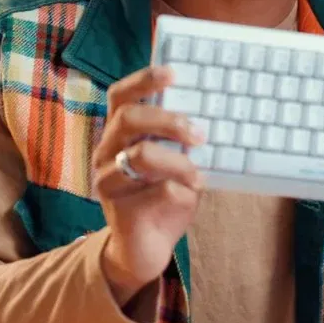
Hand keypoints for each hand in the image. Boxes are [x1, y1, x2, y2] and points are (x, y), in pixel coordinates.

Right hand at [92, 66, 205, 304]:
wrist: (146, 249)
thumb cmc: (163, 197)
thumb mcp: (177, 163)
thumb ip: (184, 143)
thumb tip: (216, 119)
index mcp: (120, 134)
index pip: (121, 96)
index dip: (143, 80)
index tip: (172, 74)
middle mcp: (107, 152)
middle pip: (127, 118)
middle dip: (167, 119)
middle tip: (197, 132)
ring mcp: (107, 180)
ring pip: (140, 155)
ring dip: (178, 161)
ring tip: (197, 174)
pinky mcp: (117, 208)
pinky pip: (154, 191)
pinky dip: (179, 191)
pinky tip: (190, 196)